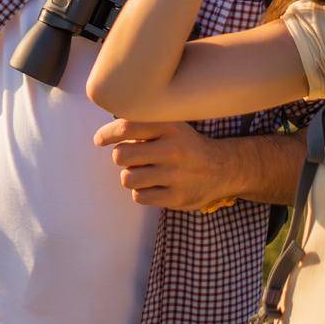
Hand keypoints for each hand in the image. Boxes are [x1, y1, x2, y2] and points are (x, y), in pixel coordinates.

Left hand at [92, 118, 235, 211]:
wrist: (224, 169)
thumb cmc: (187, 146)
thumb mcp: (172, 126)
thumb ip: (145, 125)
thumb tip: (109, 131)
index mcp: (169, 128)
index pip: (126, 127)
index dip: (107, 134)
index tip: (100, 140)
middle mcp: (172, 150)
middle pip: (121, 156)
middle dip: (121, 157)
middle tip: (132, 158)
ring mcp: (175, 176)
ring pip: (128, 178)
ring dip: (131, 176)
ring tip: (145, 173)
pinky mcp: (177, 198)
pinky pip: (140, 197)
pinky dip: (141, 192)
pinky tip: (153, 186)